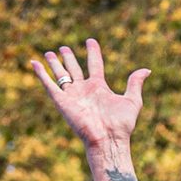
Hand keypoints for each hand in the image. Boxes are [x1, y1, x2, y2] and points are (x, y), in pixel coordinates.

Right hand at [29, 39, 149, 150]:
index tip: (91, 41)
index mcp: (99, 87)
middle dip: (69, 58)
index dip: (93, 52)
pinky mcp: (62, 101)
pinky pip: (49, 85)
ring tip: (49, 53)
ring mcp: (72, 95)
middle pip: (74, 69)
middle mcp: (84, 89)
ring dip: (55, 64)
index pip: (95, 65)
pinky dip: (41, 74)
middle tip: (64, 48)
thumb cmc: (121, 124)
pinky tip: (34, 63)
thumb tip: (146, 70)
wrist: (108, 139)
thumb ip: (135, 84)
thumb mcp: (132, 101)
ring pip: (61, 75)